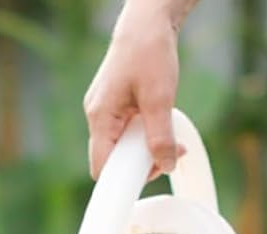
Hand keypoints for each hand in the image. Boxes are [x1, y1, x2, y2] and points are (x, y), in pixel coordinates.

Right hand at [84, 2, 184, 179]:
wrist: (147, 20)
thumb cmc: (149, 50)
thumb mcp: (159, 98)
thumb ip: (160, 136)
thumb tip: (166, 165)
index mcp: (100, 117)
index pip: (101, 168)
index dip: (122, 181)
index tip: (148, 177)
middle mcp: (97, 116)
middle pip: (112, 160)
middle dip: (140, 163)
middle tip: (167, 154)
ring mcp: (104, 111)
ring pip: (121, 146)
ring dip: (145, 148)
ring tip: (168, 137)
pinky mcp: (115, 105)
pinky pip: (125, 132)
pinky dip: (143, 135)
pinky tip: (158, 123)